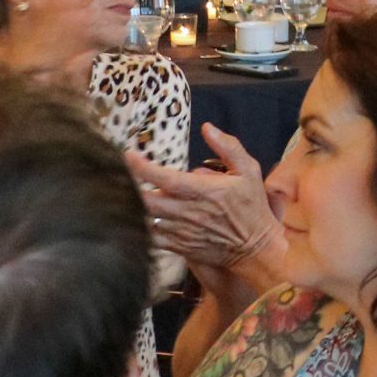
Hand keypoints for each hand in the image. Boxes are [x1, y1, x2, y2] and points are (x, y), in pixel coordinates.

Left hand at [129, 127, 278, 270]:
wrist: (255, 248)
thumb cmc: (252, 207)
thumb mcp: (249, 172)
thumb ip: (229, 148)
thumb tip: (208, 128)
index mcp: (205, 191)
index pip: (164, 178)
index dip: (142, 167)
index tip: (129, 155)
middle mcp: (189, 212)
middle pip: (146, 200)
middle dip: (129, 187)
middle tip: (121, 175)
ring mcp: (182, 231)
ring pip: (145, 219)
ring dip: (133, 206)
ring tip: (125, 194)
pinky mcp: (179, 246)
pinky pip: (150, 238)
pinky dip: (139, 227)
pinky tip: (136, 218)